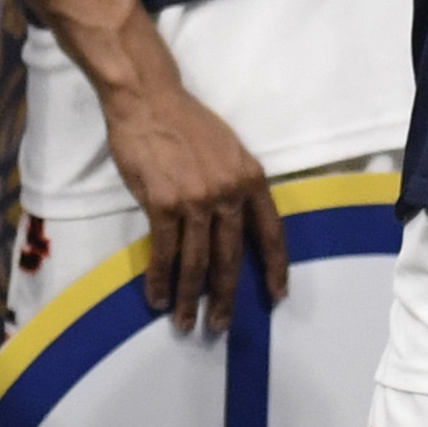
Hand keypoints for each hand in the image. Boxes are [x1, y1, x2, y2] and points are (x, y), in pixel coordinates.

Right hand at [100, 72, 285, 330]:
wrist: (150, 101)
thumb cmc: (188, 124)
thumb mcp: (229, 150)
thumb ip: (235, 186)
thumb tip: (233, 224)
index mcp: (251, 178)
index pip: (271, 231)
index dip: (275, 266)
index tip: (277, 295)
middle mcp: (229, 193)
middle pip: (232, 257)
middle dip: (226, 296)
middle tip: (221, 325)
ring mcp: (196, 200)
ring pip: (197, 262)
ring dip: (189, 297)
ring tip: (185, 322)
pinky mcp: (162, 204)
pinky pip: (164, 252)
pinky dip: (159, 280)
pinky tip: (156, 298)